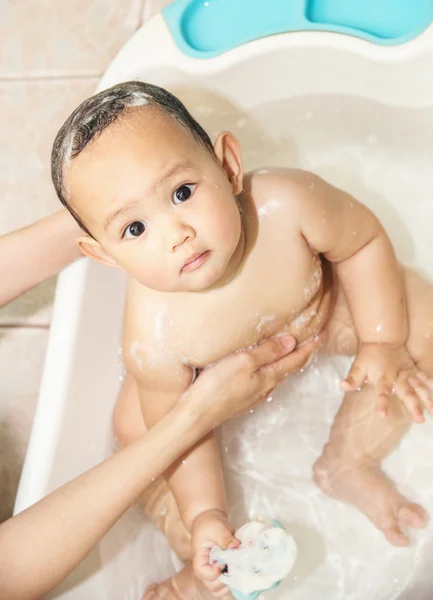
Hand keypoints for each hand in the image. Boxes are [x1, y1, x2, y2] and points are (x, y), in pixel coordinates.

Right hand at [186, 335, 317, 427]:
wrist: (196, 415)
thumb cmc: (217, 386)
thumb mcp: (244, 362)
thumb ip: (267, 352)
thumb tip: (292, 341)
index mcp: (269, 377)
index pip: (296, 359)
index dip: (310, 345)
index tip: (322, 333)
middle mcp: (266, 388)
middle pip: (289, 367)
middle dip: (301, 352)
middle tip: (311, 339)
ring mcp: (253, 394)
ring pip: (276, 374)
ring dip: (286, 360)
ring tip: (291, 348)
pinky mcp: (242, 397)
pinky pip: (263, 379)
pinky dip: (270, 368)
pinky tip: (264, 365)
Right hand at [191, 509, 237, 597]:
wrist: (210, 521)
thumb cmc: (210, 524)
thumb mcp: (217, 528)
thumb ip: (225, 538)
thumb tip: (237, 545)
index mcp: (199, 558)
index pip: (202, 573)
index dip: (213, 572)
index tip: (222, 562)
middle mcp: (205, 569)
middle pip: (212, 585)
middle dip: (226, 578)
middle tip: (235, 565)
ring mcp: (214, 573)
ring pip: (220, 589)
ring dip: (231, 582)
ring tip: (238, 568)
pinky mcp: (222, 573)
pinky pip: (227, 586)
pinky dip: (234, 583)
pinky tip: (240, 571)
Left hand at [341, 342, 432, 421]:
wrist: (383, 338)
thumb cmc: (369, 356)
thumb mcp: (358, 366)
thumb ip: (352, 378)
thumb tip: (342, 386)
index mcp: (383, 377)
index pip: (382, 392)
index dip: (382, 404)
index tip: (384, 416)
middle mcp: (398, 377)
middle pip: (406, 392)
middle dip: (414, 406)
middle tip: (420, 419)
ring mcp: (408, 373)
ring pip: (420, 387)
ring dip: (428, 399)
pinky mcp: (414, 371)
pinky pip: (426, 378)